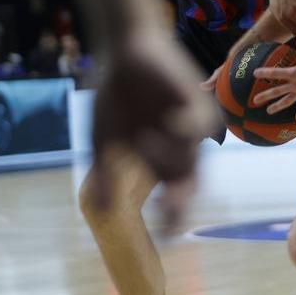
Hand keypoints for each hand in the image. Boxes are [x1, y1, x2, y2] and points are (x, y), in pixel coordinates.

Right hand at [88, 28, 218, 209]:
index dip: (172, 220)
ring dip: (170, 154)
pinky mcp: (196, 101)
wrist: (123, 54)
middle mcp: (182, 149)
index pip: (174, 199)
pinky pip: (197, 120)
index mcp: (163, 163)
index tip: (165, 240)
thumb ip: (105, 173)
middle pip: (189, 182)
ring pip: (191, 154)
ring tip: (143, 141)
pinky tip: (172, 123)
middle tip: (170, 212)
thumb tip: (98, 210)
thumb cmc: (115, 98)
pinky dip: (186, 126)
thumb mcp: (104, 141)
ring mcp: (191, 126)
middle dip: (181, 199)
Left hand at [252, 36, 295, 119]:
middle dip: (265, 96)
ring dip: (277, 107)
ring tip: (268, 111)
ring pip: (286, 101)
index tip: (255, 74)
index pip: (275, 73)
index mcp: (293, 73)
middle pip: (277, 91)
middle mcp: (295, 84)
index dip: (264, 73)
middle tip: (254, 101)